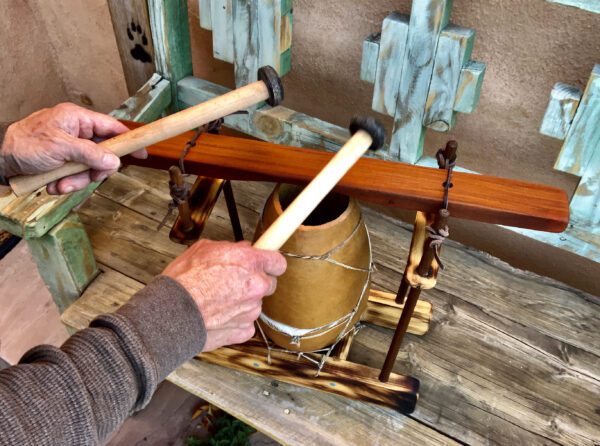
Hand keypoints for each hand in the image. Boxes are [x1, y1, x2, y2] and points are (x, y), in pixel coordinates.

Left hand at [0, 102, 146, 193]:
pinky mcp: (61, 165)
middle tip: (91, 177)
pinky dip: (65, 184)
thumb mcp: (61, 147)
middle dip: (93, 170)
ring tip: (59, 183)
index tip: (142, 152)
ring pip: (88, 170)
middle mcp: (75, 133)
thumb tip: (114, 161)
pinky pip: (74, 177)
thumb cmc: (24, 144)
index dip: (128, 140)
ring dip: (75, 181)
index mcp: (77, 119)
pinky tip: (52, 184)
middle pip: (102, 154)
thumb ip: (91, 154)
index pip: (111, 128)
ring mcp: (68, 150)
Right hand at [163, 239, 286, 351]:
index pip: (278, 262)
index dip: (271, 263)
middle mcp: (256, 286)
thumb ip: (230, 248)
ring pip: (255, 304)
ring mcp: (251, 310)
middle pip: (269, 284)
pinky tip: (217, 316)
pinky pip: (246, 323)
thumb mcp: (203, 249)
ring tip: (217, 301)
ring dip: (243, 302)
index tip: (266, 264)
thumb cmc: (183, 281)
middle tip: (234, 283)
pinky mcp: (244, 330)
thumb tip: (242, 249)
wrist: (170, 314)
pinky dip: (235, 321)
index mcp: (249, 262)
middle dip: (255, 282)